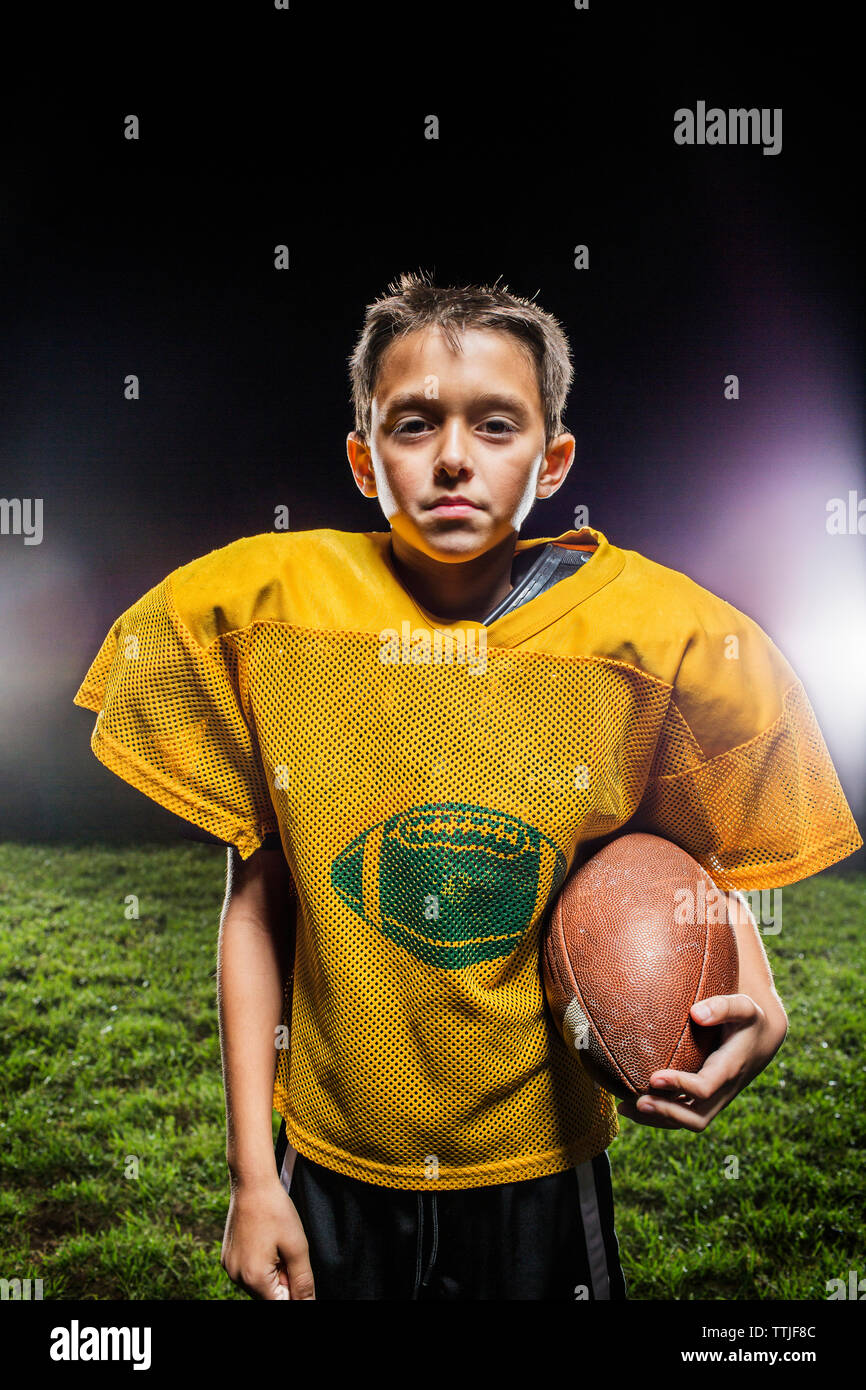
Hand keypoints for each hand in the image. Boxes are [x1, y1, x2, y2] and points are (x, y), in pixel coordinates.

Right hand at [221, 1174, 315, 1299]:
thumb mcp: (297, 1247)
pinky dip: (260, 1264)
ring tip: (276, 1243)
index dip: (294, 1290)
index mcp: (253, 1278)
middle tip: (288, 1250)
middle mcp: (236, 1277)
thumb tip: (308, 1303)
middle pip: (269, 1295)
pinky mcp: (227, 1258)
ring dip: (272, 1272)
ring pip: (258, 1283)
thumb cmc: (275, 1211)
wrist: (251, 1182)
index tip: (295, 1266)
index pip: (279, 1303)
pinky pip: (248, 1271)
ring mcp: (229, 1267)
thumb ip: (303, 1282)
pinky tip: (266, 1241)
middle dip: (283, 1280)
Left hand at [615, 992, 786, 1130]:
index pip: (705, 1088)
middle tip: (638, 1102)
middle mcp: (723, 1091)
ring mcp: (715, 1099)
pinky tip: (629, 1106)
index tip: (653, 1078)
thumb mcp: (743, 1007)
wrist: (762, 1040)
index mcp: (730, 1069)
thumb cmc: (748, 1020)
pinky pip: (683, 1117)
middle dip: (667, 1113)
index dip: (680, 1086)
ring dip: (657, 1120)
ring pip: (688, 1122)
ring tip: (625, 1107)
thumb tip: (695, 1013)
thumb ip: (723, 1007)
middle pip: (697, 1117)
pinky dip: (658, 1117)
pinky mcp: (705, 1100)